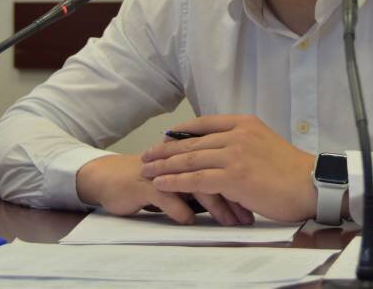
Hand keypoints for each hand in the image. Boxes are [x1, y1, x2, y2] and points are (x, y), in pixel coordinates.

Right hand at [75, 154, 252, 225]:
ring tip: (228, 222)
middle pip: (215, 171)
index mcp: (195, 151)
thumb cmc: (155, 178)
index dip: (244, 181)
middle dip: (234, 197)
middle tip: (248, 217)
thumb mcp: (186, 177)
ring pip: (195, 184)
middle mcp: (181, 157)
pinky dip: (180, 209)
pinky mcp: (144, 184)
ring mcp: (164, 169)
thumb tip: (239, 192)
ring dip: (214, 205)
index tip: (259, 202)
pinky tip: (191, 221)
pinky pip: (166, 196)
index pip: (226, 161)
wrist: (113, 178)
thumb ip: (209, 177)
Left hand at [139, 114, 316, 222]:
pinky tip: (161, 184)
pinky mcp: (233, 176)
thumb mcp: (264, 143)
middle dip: (165, 150)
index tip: (164, 138)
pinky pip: (195, 179)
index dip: (180, 132)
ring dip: (164, 165)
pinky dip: (174, 181)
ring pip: (189, 159)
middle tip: (146, 156)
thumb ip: (241, 144)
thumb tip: (219, 152)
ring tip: (146, 170)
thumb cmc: (290, 171)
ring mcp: (234, 154)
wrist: (311, 184)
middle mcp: (236, 134)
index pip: (203, 123)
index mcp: (244, 123)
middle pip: (191, 142)